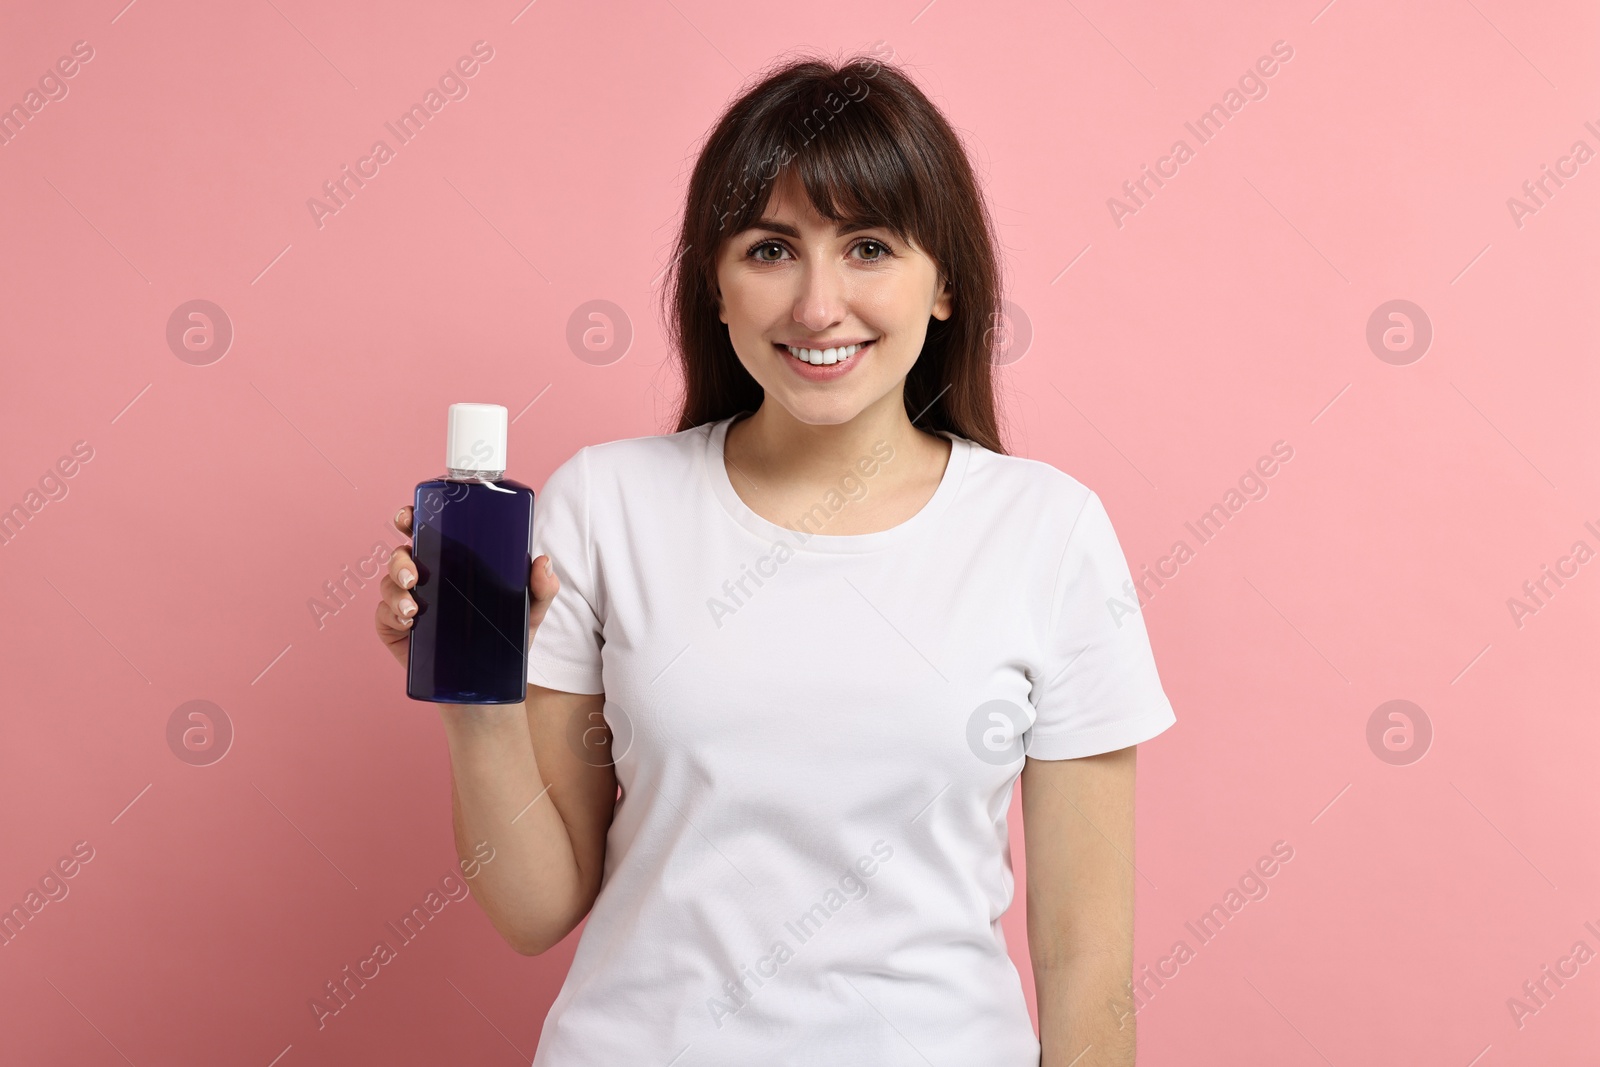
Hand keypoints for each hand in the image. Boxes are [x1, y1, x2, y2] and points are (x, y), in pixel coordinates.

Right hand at [375, 504, 561, 671]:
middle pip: (401, 554)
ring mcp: (409, 601)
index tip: (408, 517)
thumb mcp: (530, 610)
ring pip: (389, 583)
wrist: (491, 681)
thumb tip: (543, 562)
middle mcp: (427, 576)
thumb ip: (542, 587)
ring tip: (413, 609)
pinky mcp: (397, 629)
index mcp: (453, 561)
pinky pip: (383, 614)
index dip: (411, 519)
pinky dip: (390, 613)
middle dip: (399, 559)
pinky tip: (407, 621)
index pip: (426, 532)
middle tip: (412, 575)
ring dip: (395, 590)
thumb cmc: (507, 637)